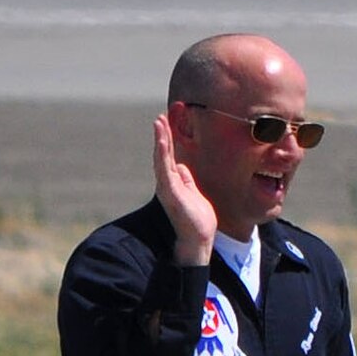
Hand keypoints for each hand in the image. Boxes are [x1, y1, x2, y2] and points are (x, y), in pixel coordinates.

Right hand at [154, 112, 215, 263]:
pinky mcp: (170, 192)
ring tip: (158, 123)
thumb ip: (186, 179)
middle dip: (162, 135)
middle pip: (163, 154)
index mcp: (173, 182)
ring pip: (162, 158)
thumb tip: (182, 166)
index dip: (167, 139)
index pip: (169, 156)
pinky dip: (162, 154)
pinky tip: (161, 141)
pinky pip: (164, 169)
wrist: (198, 239)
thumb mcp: (193, 192)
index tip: (165, 122)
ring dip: (160, 140)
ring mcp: (167, 187)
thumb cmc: (196, 219)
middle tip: (159, 117)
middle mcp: (167, 183)